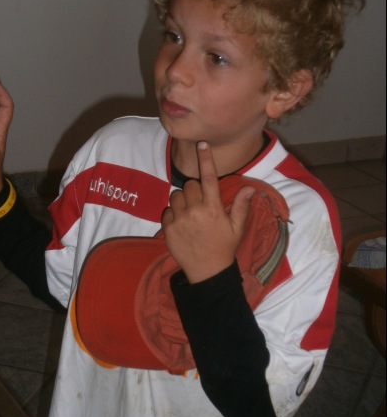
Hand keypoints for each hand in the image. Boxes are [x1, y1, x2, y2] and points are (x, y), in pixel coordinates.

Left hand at [162, 141, 254, 282]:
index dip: (206, 159)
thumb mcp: (237, 227)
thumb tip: (250, 187)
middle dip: (195, 190)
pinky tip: (182, 225)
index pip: (209, 177)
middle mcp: (195, 211)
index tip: (202, 144)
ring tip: (190, 214)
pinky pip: (166, 211)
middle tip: (201, 204)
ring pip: (175, 196)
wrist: (207, 272)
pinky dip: (172, 214)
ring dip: (182, 200)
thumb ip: (241, 206)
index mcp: (213, 208)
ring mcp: (179, 220)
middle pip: (189, 185)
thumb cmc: (224, 247)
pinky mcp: (167, 229)